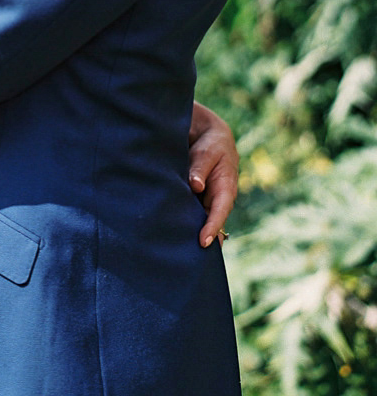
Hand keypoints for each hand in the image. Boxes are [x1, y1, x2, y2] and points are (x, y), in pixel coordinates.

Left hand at [188, 100, 237, 248]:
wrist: (209, 136)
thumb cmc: (211, 144)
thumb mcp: (207, 151)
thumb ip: (200, 167)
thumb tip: (195, 185)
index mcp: (226, 189)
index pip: (220, 212)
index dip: (212, 228)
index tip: (203, 243)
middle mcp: (217, 199)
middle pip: (210, 223)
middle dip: (203, 239)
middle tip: (192, 260)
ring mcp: (206, 200)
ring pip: (199, 220)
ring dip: (191, 233)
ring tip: (178, 253)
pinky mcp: (196, 198)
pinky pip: (190, 212)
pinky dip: (183, 222)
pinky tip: (170, 233)